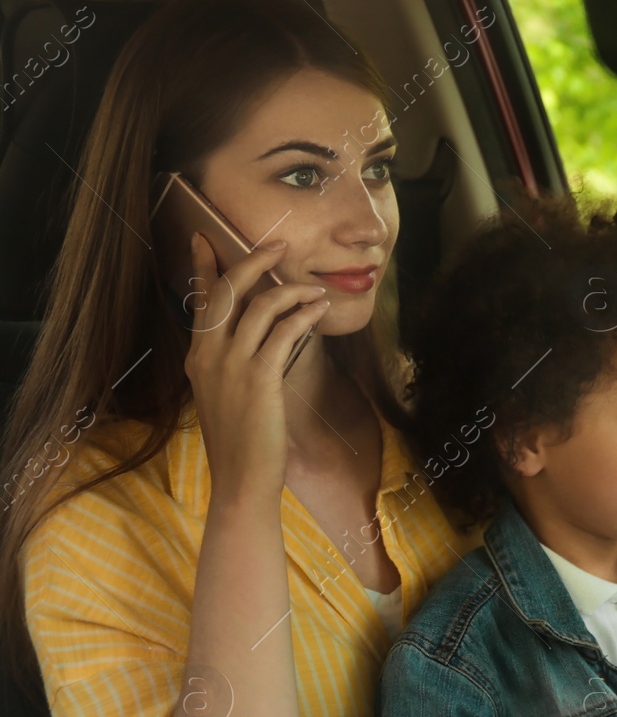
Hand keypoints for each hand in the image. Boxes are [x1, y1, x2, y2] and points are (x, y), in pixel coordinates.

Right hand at [183, 234, 328, 505]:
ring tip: (314, 288)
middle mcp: (208, 355)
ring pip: (260, 306)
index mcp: (198, 357)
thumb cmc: (241, 442)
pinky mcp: (259, 377)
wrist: (241, 479)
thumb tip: (259, 338)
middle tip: (278, 244)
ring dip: (291, 289)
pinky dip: (303, 314)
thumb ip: (233, 365)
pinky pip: (283, 331)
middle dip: (252, 261)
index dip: (202, 266)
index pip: (198, 301)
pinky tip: (318, 309)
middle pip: (226, 291)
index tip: (204, 237)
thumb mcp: (226, 396)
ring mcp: (231, 365)